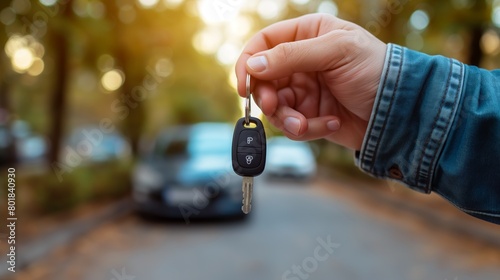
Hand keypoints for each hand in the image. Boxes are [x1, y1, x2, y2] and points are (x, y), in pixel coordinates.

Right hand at [235, 14, 386, 149]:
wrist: (401, 112)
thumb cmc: (377, 70)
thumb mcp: (335, 52)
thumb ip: (291, 55)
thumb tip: (253, 65)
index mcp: (308, 35)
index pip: (265, 43)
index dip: (249, 62)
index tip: (244, 85)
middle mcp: (303, 62)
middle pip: (264, 79)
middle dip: (268, 97)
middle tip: (275, 107)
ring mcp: (306, 90)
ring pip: (276, 107)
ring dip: (287, 119)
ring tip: (306, 124)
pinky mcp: (311, 115)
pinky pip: (292, 125)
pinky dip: (307, 129)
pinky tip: (330, 123)